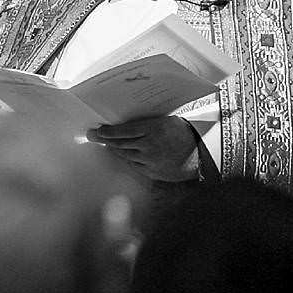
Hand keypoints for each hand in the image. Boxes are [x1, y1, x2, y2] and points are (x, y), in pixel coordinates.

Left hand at [87, 114, 208, 186]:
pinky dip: (127, 158)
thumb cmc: (185, 133)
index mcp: (153, 129)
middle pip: (120, 144)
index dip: (107, 132)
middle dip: (104, 140)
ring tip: (106, 144)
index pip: (123, 131)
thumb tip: (127, 121)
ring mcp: (149, 161)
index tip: (97, 130)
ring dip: (114, 149)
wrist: (200, 155)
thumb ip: (147, 122)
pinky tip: (123, 154)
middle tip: (93, 136)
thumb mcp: (167, 120)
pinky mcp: (151, 172)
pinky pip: (134, 165)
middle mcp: (149, 146)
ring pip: (125, 155)